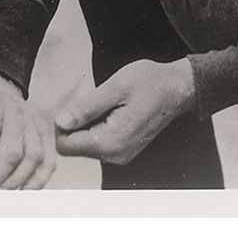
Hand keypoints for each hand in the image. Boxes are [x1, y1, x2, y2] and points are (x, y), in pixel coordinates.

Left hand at [55, 59, 195, 165]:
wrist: (177, 88)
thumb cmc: (148, 82)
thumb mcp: (115, 87)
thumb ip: (86, 107)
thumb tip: (60, 122)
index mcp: (110, 142)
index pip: (66, 146)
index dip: (61, 123)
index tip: (72, 102)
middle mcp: (114, 155)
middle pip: (73, 147)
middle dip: (73, 123)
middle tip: (87, 97)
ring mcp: (120, 155)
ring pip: (84, 145)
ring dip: (84, 123)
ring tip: (100, 101)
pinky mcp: (123, 149)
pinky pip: (97, 142)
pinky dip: (95, 126)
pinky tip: (106, 108)